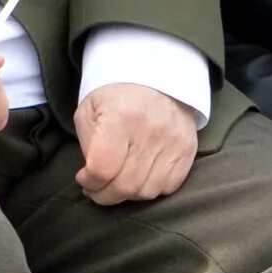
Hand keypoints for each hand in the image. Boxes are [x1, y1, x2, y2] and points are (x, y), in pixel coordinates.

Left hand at [74, 82, 199, 203]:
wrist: (157, 77)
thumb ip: (88, 147)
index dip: (89, 182)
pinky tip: (140, 178)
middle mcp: (150, 131)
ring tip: (118, 184)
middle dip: (104, 196)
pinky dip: (151, 189)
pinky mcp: (187, 150)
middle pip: (125, 186)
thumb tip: (93, 178)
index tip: (84, 178)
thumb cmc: (116, 96)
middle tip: (97, 189)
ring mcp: (173, 142)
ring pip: (147, 191)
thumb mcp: (89, 111)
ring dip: (127, 195)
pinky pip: (169, 186)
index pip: (102, 169)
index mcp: (121, 118)